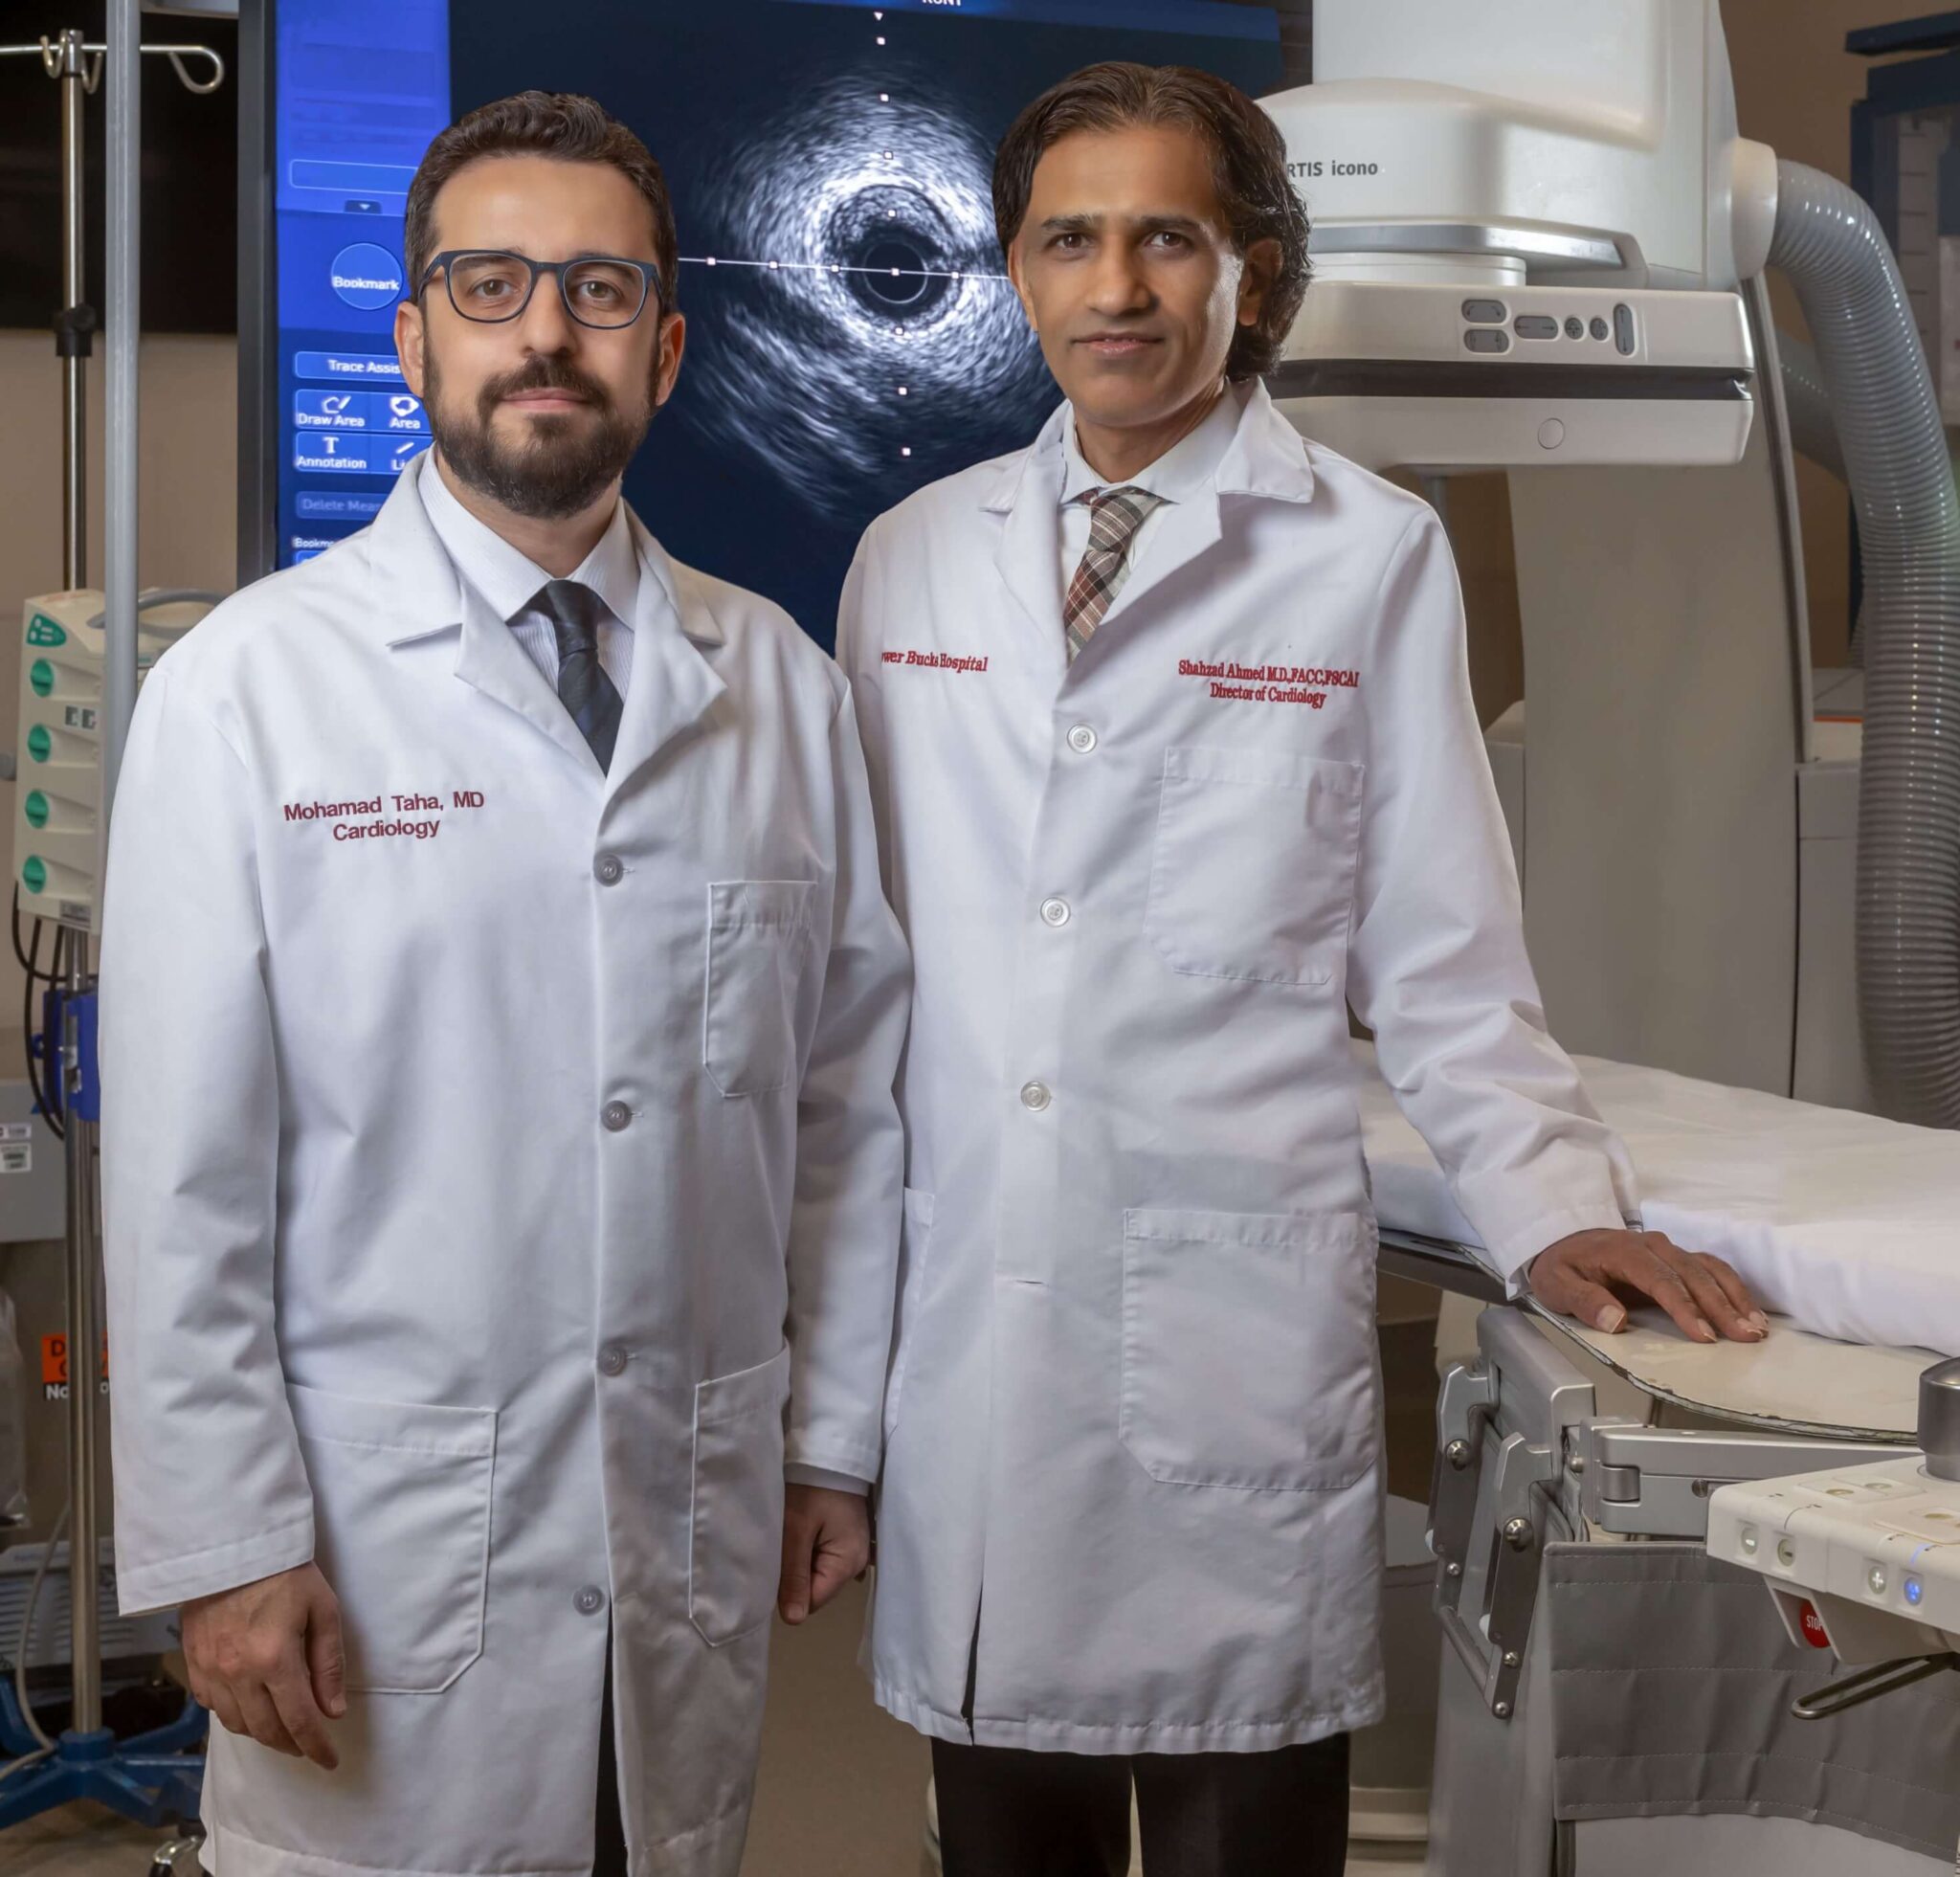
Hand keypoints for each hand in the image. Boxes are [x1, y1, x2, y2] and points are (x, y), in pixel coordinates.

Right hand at [181, 1562, 346, 1769]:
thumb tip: (332, 1710)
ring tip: (283, 1729)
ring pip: (237, 1724)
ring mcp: (210, 1671)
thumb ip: (329, 1663)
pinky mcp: (192, 1664)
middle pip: (266, 1730)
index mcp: (275, 1659)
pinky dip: (235, 1715)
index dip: (316, 1747)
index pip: (299, 1720)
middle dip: (291, 1745)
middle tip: (308, 1745)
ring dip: (263, 1734)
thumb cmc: (284, 1572)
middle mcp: (238, 1673)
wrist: (230, 1546)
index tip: (329, 1760)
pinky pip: (213, 1707)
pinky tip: (250, 1707)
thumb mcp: (323, 1608)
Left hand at [778, 1484, 870, 1625]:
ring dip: (802, 1559)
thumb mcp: (795, 1531)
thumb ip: (794, 1576)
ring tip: (792, 1534)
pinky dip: (811, 1548)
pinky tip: (804, 1531)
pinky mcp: (850, 1537)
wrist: (830, 1451)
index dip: (789, 1589)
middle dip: (796, 1572)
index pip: (813, 1601)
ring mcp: (856, 1549)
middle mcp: (859, 1562)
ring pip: (819, 1571)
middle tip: (783, 1543)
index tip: (775, 1563)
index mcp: (848, 1564)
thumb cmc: (810, 1489)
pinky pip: (826, 1556)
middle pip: (818, 1587)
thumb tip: (794, 1621)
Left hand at [1529, 1228, 1768, 1345]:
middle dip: (1721, 1307)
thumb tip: (1616, 1321)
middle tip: (1745, 1336)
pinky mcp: (1677, 1256)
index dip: (1684, 1307)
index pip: (1660, 1280)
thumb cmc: (1563, 1267)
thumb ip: (1584, 1301)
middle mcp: (1652, 1246)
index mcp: (1623, 1252)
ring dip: (1735, 1297)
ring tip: (1756, 1328)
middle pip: (1692, 1275)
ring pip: (1708, 1269)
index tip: (1704, 1336)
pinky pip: (1711, 1267)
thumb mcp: (1557, 1285)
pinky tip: (1750, 1312)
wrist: (1563, 1241)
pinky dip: (1733, 1288)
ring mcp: (1668, 1249)